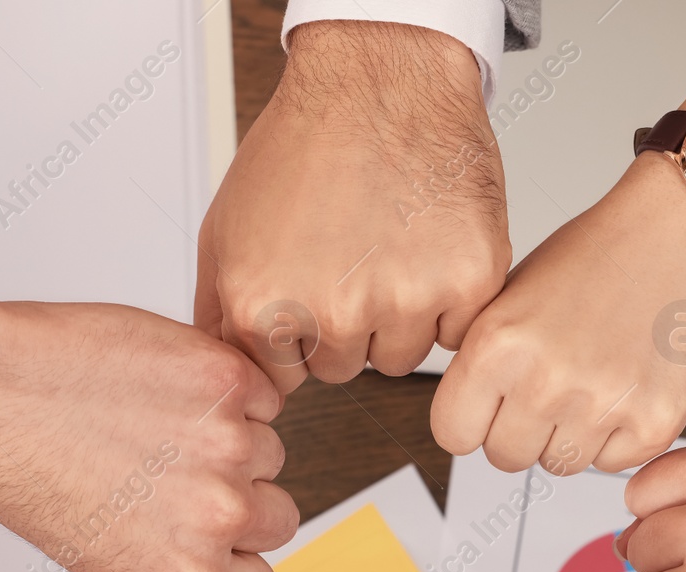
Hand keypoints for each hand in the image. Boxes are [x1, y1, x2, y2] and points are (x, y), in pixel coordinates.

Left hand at [195, 21, 509, 390]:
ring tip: (389, 246)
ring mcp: (404, 300)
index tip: (311, 294)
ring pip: (399, 357)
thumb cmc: (306, 140)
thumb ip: (219, 311)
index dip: (299, 337)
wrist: (379, 79)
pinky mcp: (466, 283)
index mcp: (265, 306)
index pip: (284, 379)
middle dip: (348, 326)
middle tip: (352, 257)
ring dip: (399, 318)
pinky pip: (455, 332)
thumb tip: (226, 367)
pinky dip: (448, 301)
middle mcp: (334, 311)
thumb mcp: (227, 226)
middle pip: (344, 370)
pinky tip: (426, 248)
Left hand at [430, 59, 685, 475]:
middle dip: (521, 430)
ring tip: (591, 380)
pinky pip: (613, 463)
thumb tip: (465, 412)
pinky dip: (618, 435)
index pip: (452, 433)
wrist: (682, 230)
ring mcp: (602, 406)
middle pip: (505, 457)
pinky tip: (625, 386)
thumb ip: (480, 357)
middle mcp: (546, 380)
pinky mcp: (655, 422)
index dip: (471, 421)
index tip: (487, 410)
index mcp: (497, 345)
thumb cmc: (600, 254)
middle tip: (549, 389)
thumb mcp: (511, 295)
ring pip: (559, 464)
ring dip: (570, 434)